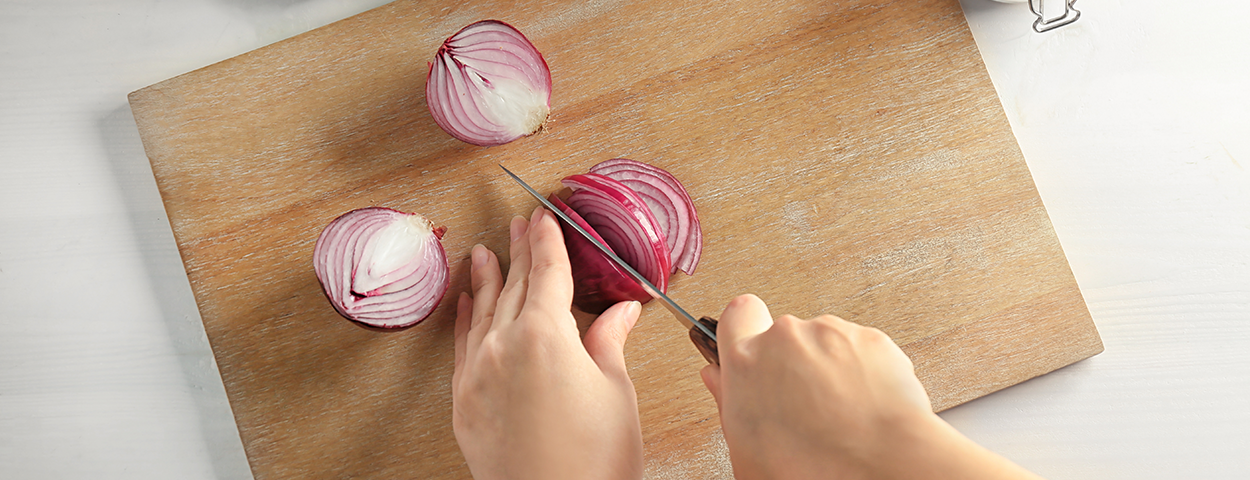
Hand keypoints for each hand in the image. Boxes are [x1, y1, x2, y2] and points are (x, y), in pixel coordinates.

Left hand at [452, 207, 643, 479]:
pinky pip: (461, 346)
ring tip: (485, 252)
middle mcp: (504, 346)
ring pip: (483, 312)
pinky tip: (466, 303)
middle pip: (515, 286)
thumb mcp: (615, 393)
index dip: (548, 241)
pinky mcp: (463, 401)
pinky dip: (464, 319)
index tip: (545, 217)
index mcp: (546, 335)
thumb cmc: (594, 461)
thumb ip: (607, 343)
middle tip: (520, 223)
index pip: (548, 273)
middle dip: (520, 251)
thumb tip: (620, 310)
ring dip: (487, 278)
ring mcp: (478, 373)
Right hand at [700, 294, 1043, 479]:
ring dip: (829, 367)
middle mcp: (786, 336)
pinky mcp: (871, 338)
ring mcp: (831, 333)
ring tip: (840, 413)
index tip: (751, 346)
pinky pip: (861, 349)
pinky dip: (863, 371)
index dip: (745, 328)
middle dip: (792, 360)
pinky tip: (864, 407)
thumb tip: (717, 377)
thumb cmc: (813, 468)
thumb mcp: (747, 450)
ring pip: (825, 342)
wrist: (880, 467)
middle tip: (803, 402)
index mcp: (746, 361)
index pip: (737, 314)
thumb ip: (727, 402)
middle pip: (783, 334)